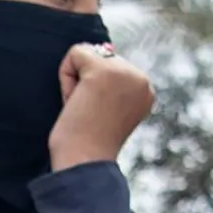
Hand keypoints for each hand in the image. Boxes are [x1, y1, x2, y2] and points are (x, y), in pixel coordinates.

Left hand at [49, 44, 154, 170]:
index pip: (110, 69)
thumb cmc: (88, 146)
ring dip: (75, 84)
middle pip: (98, 59)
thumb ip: (110, 81)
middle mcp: (141, 78)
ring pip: (86, 55)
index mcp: (146, 90)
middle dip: (85, 87)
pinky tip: (75, 103)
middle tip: (88, 118)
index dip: (95, 94)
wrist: (84, 166)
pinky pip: (74, 54)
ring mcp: (124, 72)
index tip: (99, 120)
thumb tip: (105, 47)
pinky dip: (66, 79)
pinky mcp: (103, 70)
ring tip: (83, 112)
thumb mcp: (107, 109)